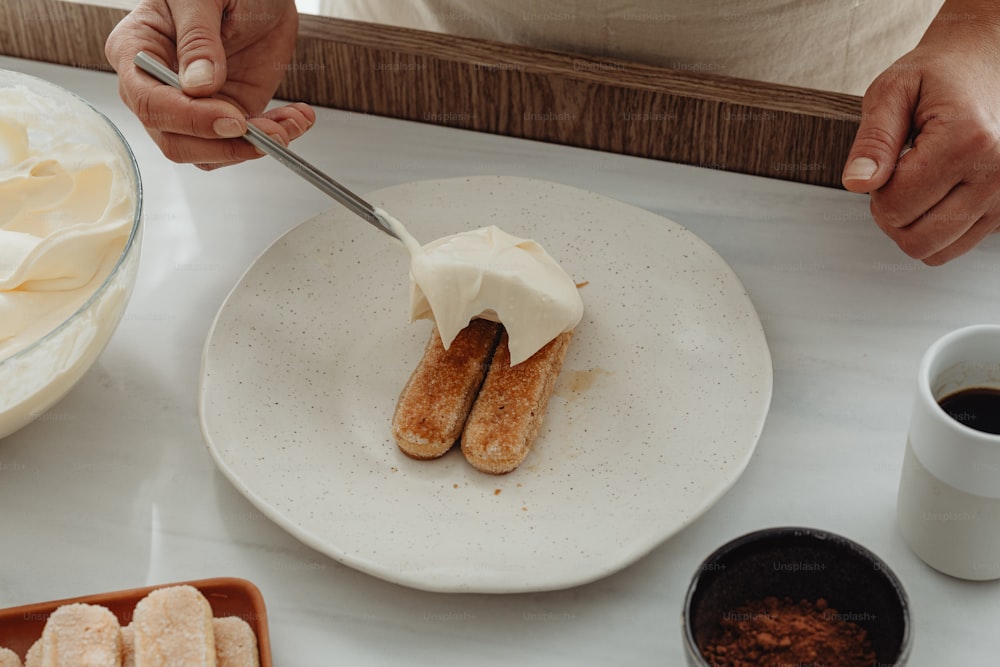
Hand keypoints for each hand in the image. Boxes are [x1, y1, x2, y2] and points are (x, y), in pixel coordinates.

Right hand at [105, 0, 314, 168]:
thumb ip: (198, 40)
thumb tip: (198, 85)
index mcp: (137, 51)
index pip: (149, 103)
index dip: (189, 119)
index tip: (231, 119)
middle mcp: (160, 86)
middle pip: (176, 141)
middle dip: (224, 144)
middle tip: (265, 132)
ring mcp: (195, 105)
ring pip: (211, 153)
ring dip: (254, 147)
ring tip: (288, 124)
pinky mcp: (229, 111)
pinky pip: (243, 143)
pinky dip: (275, 137)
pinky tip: (296, 118)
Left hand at [841, 7, 999, 264]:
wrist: (984, 64)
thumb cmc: (938, 75)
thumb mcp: (892, 92)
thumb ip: (873, 140)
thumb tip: (857, 183)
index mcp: (967, 139)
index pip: (896, 206)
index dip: (875, 191)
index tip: (886, 163)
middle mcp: (998, 170)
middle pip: (917, 239)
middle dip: (892, 216)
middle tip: (896, 179)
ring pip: (938, 251)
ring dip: (915, 226)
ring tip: (918, 185)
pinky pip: (959, 245)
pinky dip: (940, 229)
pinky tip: (940, 193)